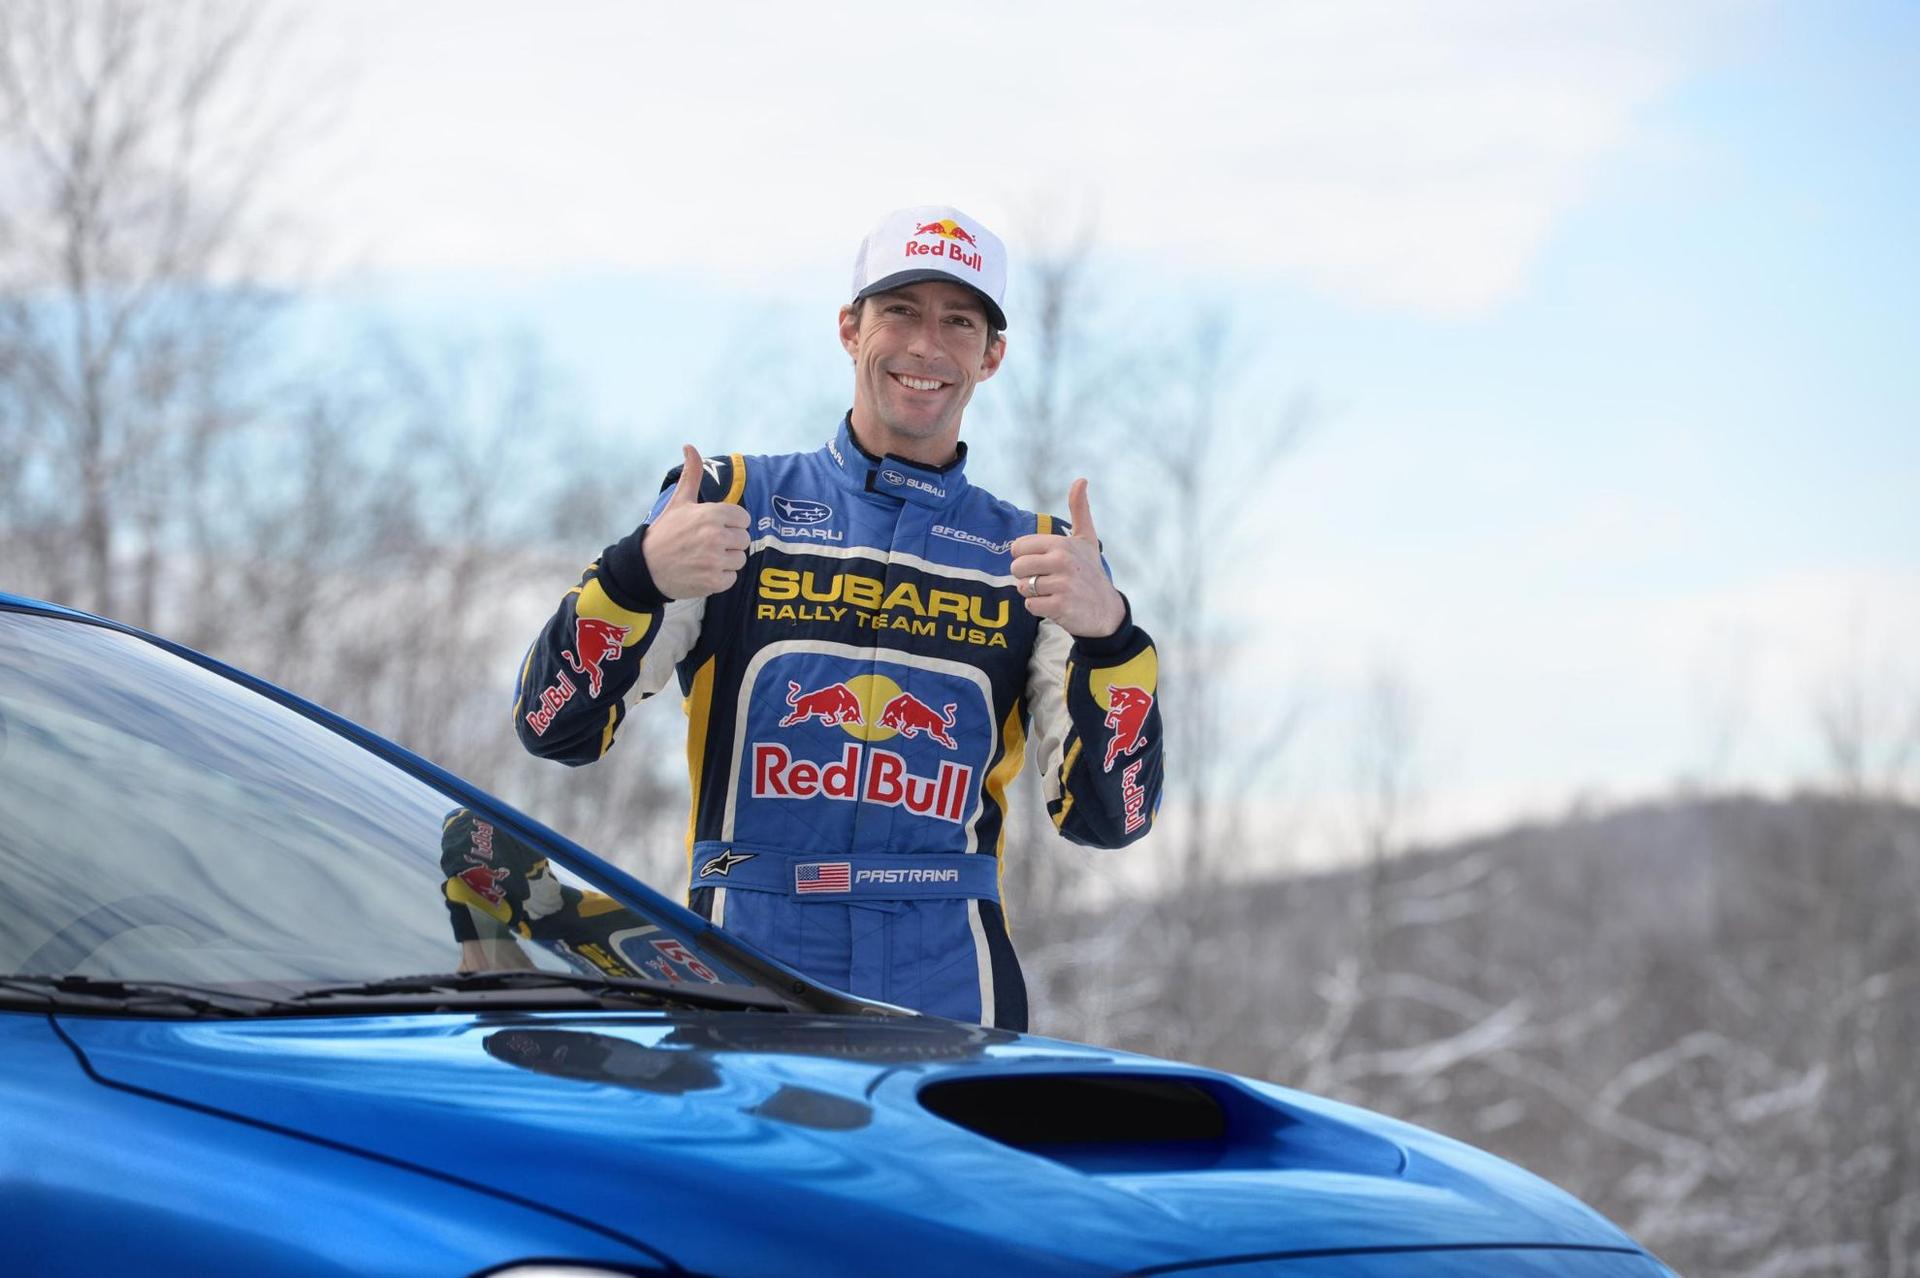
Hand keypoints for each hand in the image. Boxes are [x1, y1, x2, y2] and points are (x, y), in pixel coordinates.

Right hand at [641, 445, 750, 598]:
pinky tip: (702, 571)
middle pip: (744, 540)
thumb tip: (689, 446)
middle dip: (729, 543)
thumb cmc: (665, 532)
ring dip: (725, 561)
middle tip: (707, 544)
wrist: (645, 567)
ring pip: (739, 559)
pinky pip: (732, 578)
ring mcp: (715, 560)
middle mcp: (716, 536)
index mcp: (712, 514)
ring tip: (704, 558)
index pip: (744, 519)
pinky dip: (720, 578)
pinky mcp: (714, 582)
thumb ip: (692, 474)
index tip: (713, 528)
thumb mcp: (679, 501)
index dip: (730, 524)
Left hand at [1008, 478, 1126, 638]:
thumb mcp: (1087, 539)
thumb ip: (1079, 510)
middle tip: (1045, 579)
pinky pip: (1030, 605)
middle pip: (1017, 567)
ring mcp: (1062, 584)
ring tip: (1052, 591)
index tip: (1042, 562)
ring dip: (1033, 593)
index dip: (1025, 557)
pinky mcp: (1060, 606)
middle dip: (1025, 576)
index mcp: (1062, 544)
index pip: (1019, 547)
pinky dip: (1038, 608)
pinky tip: (1055, 604)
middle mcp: (1062, 561)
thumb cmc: (1091, 571)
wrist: (1106, 610)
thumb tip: (1081, 479)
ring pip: (1022, 587)